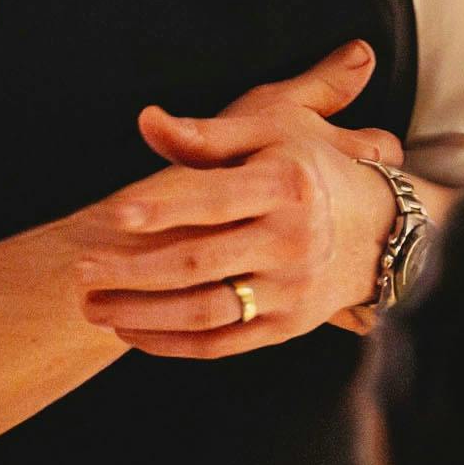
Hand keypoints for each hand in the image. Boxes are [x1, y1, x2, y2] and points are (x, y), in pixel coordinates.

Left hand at [78, 41, 398, 352]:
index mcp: (287, 186)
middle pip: (200, 263)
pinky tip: (130, 330)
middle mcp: (293, 241)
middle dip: (133, 271)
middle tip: (81, 271)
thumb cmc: (311, 169)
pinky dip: (171, 343)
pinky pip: (222, 343)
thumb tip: (146, 121)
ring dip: (143, 314)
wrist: (381, 228)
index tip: (113, 216)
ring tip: (91, 308)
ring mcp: (291, 290)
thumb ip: (208, 133)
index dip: (161, 209)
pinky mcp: (288, 326)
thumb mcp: (274, 132)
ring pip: (205, 311)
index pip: (214, 200)